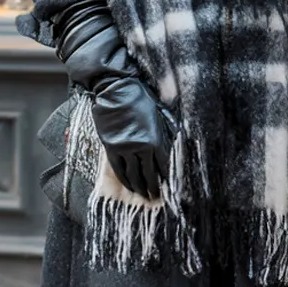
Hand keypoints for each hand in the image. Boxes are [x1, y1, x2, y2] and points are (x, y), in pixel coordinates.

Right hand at [91, 75, 171, 200]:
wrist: (115, 89)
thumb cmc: (140, 97)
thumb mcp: (160, 112)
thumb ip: (167, 129)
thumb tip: (177, 139)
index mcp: (155, 139)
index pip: (164, 164)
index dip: (166, 177)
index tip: (169, 186)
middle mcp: (141, 147)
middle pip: (149, 174)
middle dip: (153, 187)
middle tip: (155, 196)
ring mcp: (124, 149)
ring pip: (133, 174)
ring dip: (139, 187)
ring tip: (143, 194)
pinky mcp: (111, 147)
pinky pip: (118, 169)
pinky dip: (124, 179)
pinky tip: (129, 185)